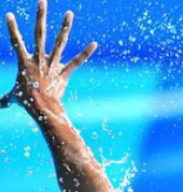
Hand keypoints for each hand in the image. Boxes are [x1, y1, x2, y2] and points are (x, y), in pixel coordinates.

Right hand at [2, 1, 95, 116]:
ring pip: (59, 42)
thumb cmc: (27, 102)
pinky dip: (85, 53)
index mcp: (24, 62)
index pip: (15, 41)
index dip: (12, 28)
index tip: (9, 14)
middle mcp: (39, 59)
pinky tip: (95, 44)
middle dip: (40, 16)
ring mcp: (53, 64)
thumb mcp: (14, 97)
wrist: (43, 109)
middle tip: (42, 1)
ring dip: (64, 27)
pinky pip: (77, 61)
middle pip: (39, 33)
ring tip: (69, 13)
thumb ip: (6, 99)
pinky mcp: (64, 73)